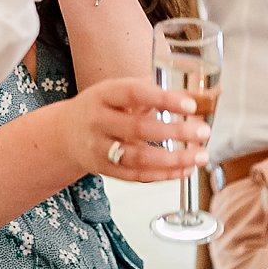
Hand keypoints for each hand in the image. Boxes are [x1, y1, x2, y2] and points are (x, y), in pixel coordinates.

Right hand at [56, 78, 209, 182]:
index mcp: (104, 94)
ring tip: (200, 156)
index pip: (134, 93)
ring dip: (174, 159)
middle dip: (176, 132)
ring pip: (139, 158)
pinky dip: (164, 175)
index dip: (163, 99)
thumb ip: (153, 94)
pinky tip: (184, 170)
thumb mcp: (119, 92)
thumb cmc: (102, 108)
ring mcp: (99, 148)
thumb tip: (197, 97)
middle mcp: (98, 121)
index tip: (190, 105)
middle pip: (139, 129)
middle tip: (203, 132)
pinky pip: (136, 176)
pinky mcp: (104, 170)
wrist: (64, 133)